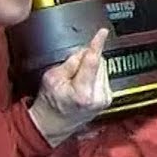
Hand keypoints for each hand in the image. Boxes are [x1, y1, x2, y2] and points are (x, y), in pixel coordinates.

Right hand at [29, 28, 111, 146]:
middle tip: (71, 70)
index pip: (92, 62)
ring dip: (91, 68)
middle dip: (86, 60)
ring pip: (102, 68)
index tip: (102, 32)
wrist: (53, 124)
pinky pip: (103, 76)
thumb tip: (84, 51)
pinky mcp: (107, 99)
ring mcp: (104, 99)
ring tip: (76, 80)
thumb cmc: (50, 103)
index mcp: (82, 92)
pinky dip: (94, 76)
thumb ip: (70, 62)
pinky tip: (83, 85)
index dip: (97, 45)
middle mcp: (97, 97)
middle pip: (99, 62)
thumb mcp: (52, 78)